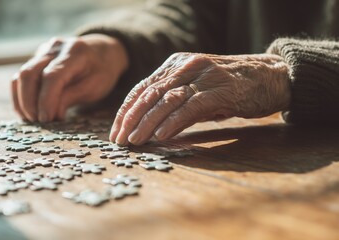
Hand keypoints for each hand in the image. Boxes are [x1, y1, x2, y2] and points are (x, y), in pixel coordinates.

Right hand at [11, 34, 127, 121]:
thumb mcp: (94, 87)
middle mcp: (55, 47)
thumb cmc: (102, 72)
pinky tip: (28, 111)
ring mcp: (44, 51)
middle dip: (29, 102)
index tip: (46, 119)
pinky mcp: (36, 58)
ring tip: (32, 119)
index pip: (52, 76)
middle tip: (38, 122)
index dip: (45, 100)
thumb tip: (48, 115)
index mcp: (75, 52)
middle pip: (29, 73)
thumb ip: (70, 97)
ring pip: (21, 75)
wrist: (103, 52)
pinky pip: (21, 77)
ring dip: (22, 101)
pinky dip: (21, 95)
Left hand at [110, 53, 290, 144]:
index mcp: (176, 65)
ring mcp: (203, 76)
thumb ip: (175, 103)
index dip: (126, 110)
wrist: (271, 76)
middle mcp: (186, 66)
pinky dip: (173, 122)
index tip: (115, 130)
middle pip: (149, 93)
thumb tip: (152, 128)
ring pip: (166, 100)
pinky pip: (190, 107)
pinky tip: (160, 136)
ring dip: (147, 122)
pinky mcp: (220, 90)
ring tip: (134, 140)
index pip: (142, 87)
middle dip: (130, 119)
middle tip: (119, 140)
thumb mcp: (197, 90)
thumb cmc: (231, 87)